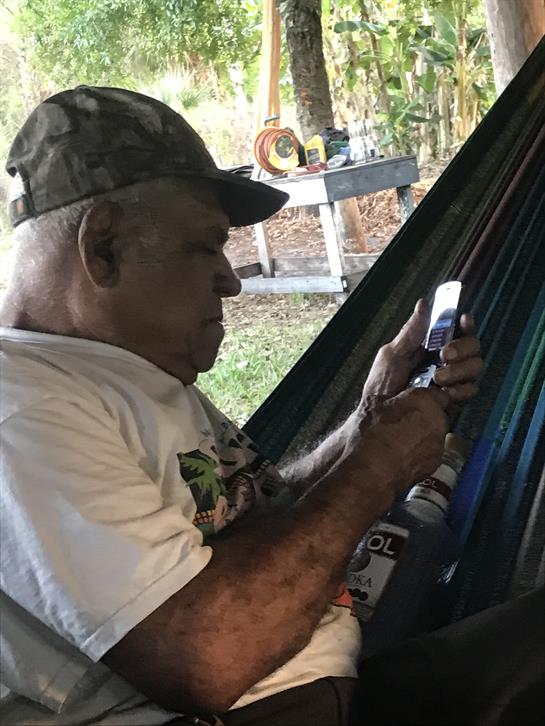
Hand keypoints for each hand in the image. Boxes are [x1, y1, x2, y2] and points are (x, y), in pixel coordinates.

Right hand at [343, 387, 449, 499]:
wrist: (370, 473)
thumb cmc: (369, 438)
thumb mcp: (370, 405)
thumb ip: (389, 396)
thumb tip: (389, 393)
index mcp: (425, 400)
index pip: (436, 394)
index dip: (423, 399)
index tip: (412, 402)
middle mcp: (437, 421)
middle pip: (436, 415)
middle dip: (421, 418)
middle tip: (399, 423)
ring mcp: (438, 445)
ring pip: (433, 435)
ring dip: (420, 437)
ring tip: (396, 443)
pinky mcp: (435, 465)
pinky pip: (429, 454)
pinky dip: (418, 455)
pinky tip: (399, 457)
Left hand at [360, 299, 481, 406]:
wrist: (381, 416)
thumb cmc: (382, 384)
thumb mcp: (393, 354)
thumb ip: (411, 332)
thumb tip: (424, 303)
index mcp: (429, 347)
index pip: (457, 329)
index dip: (465, 323)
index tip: (464, 320)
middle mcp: (445, 361)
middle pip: (472, 346)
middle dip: (462, 347)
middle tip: (445, 355)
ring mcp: (452, 380)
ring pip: (475, 366)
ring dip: (459, 370)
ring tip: (437, 379)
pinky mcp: (454, 400)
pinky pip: (471, 389)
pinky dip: (460, 389)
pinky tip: (444, 393)